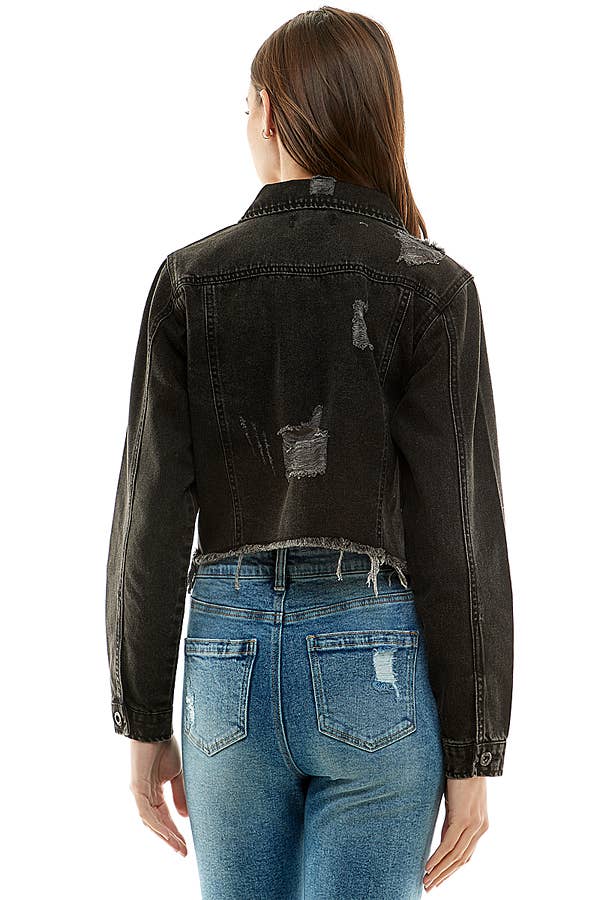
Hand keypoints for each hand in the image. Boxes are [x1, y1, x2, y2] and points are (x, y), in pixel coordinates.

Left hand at [129, 736, 188, 856]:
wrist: (156, 730)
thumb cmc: (165, 747)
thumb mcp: (176, 775)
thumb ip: (179, 795)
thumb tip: (185, 817)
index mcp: (154, 792)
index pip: (165, 817)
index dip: (175, 831)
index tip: (187, 846)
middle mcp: (144, 796)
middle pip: (158, 823)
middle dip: (171, 838)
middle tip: (184, 852)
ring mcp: (139, 794)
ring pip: (151, 822)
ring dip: (165, 835)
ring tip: (178, 847)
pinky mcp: (136, 789)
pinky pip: (147, 813)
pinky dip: (158, 824)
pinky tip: (168, 833)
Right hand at [423, 776, 488, 889]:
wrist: (468, 759)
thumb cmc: (461, 777)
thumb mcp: (458, 804)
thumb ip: (453, 822)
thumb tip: (444, 838)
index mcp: (481, 826)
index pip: (466, 855)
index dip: (452, 869)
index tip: (438, 877)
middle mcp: (480, 829)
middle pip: (461, 860)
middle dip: (445, 875)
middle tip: (430, 886)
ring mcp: (473, 825)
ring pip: (455, 856)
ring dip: (439, 870)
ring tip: (426, 880)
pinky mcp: (464, 819)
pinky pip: (449, 844)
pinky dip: (438, 857)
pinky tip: (428, 866)